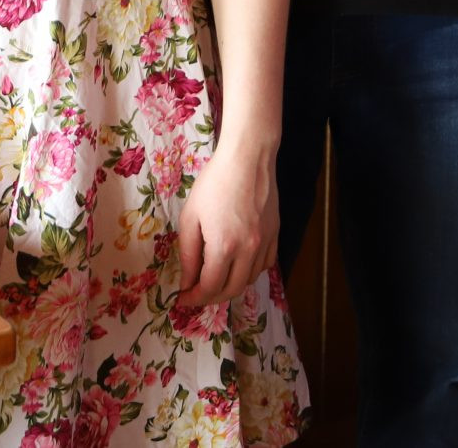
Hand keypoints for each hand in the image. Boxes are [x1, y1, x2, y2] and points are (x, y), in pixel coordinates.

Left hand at [178, 139, 277, 309]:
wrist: (248, 159)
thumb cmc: (214, 184)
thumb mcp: (190, 218)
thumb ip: (188, 254)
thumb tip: (187, 281)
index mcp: (224, 247)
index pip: (210, 287)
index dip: (193, 298)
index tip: (182, 297)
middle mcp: (248, 250)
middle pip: (232, 290)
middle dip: (211, 298)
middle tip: (197, 293)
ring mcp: (265, 242)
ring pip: (250, 279)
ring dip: (231, 286)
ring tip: (216, 279)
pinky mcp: (275, 233)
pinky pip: (266, 264)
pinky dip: (251, 271)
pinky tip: (239, 264)